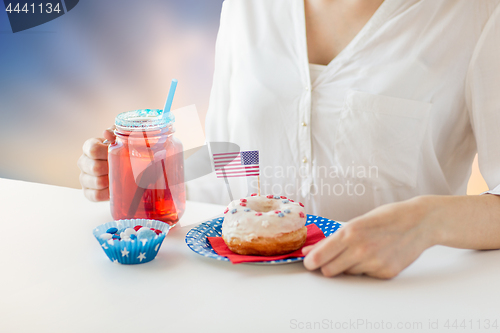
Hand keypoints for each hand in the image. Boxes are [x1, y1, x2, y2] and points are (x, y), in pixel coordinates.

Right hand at [77, 126, 115, 200]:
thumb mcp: (121, 139)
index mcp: (90, 147)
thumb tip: (106, 134)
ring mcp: (84, 178)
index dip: (106, 153)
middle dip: (111, 169)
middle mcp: (84, 162)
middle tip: (122, 168)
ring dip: (110, 181)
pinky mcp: (88, 192)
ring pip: (96, 182)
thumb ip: (115, 133)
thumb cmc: (122, 151)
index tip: (118, 154)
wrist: (127, 168)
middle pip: (94, 167)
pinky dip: (107, 193)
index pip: (92, 150)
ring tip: (119, 178)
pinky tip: (115, 189)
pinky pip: (95, 195)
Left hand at [302, 197, 436, 278]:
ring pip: (348, 273)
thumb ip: (332, 240)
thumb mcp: (357, 222)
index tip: (308, 262)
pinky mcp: (386, 273)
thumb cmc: (387, 218)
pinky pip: (365, 276)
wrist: (420, 222)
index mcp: (350, 233)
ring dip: (349, 265)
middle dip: (327, 265)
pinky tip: (377, 255)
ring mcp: (374, 263)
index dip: (311, 262)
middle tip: (333, 257)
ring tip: (363, 250)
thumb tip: (308, 251)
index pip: (320, 257)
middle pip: (329, 271)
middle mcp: (361, 250)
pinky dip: (366, 268)